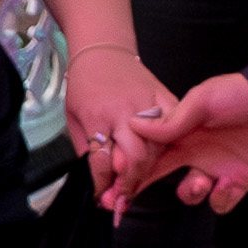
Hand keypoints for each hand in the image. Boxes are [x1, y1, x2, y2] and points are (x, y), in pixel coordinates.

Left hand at [61, 40, 171, 210]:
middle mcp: (124, 111)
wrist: (102, 51)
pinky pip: (173, 129)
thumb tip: (97, 183)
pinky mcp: (164, 97)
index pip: (103, 162)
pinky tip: (158, 154)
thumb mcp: (74, 119)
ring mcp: (147, 103)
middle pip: (135, 158)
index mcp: (97, 116)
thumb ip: (86, 151)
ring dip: (148, 169)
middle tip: (123, 196)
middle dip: (129, 183)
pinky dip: (168, 146)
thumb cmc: (85, 84)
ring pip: (157, 148)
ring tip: (137, 177)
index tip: (102, 196)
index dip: (103, 185)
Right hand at [128, 72, 247, 211]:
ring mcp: (217, 168)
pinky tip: (227, 184)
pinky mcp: (238, 181)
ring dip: (191, 192)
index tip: (117, 181)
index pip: (149, 153)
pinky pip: (220, 202)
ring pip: (190, 194)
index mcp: (182, 133)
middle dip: (141, 189)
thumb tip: (136, 128)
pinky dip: (221, 198)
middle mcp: (195, 152)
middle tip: (125, 201)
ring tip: (200, 180)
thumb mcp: (202, 101)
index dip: (132, 168)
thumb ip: (171, 120)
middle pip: (160, 176)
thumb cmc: (242, 94)